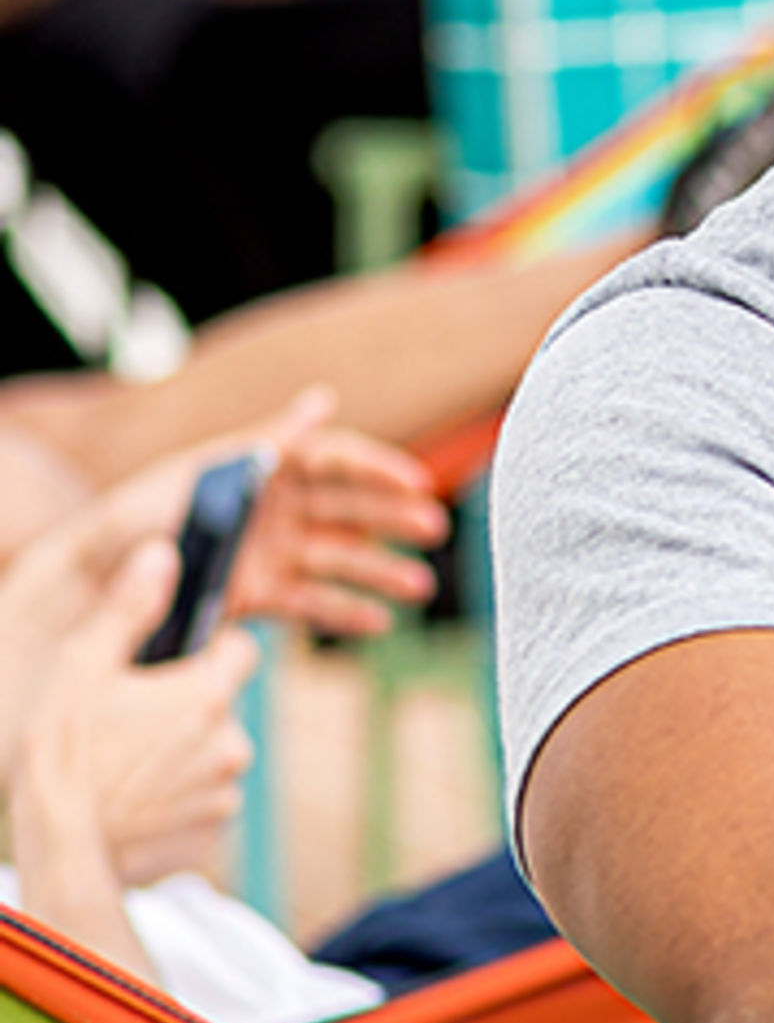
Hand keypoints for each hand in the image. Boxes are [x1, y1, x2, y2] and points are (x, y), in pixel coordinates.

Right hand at [14, 537, 257, 889]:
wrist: (58, 843)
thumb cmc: (63, 753)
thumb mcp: (83, 667)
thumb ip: (129, 608)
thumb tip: (163, 554)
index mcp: (209, 694)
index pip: (243, 649)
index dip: (212, 648)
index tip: (177, 659)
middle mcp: (232, 742)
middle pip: (224, 705)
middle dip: (190, 705)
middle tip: (134, 719)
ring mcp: (225, 790)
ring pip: (214, 753)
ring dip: (185, 752)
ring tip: (128, 762)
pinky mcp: (213, 829)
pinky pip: (204, 798)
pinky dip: (180, 794)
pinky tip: (137, 795)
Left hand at [79, 392, 444, 642]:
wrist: (94, 578)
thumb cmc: (142, 513)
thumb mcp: (203, 471)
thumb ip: (267, 441)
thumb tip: (323, 401)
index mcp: (267, 467)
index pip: (337, 460)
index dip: (379, 468)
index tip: (417, 480)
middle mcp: (280, 508)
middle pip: (351, 509)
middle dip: (393, 518)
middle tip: (432, 529)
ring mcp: (274, 552)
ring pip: (341, 559)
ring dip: (380, 571)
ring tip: (417, 586)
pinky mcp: (262, 595)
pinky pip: (314, 603)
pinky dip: (346, 612)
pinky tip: (380, 621)